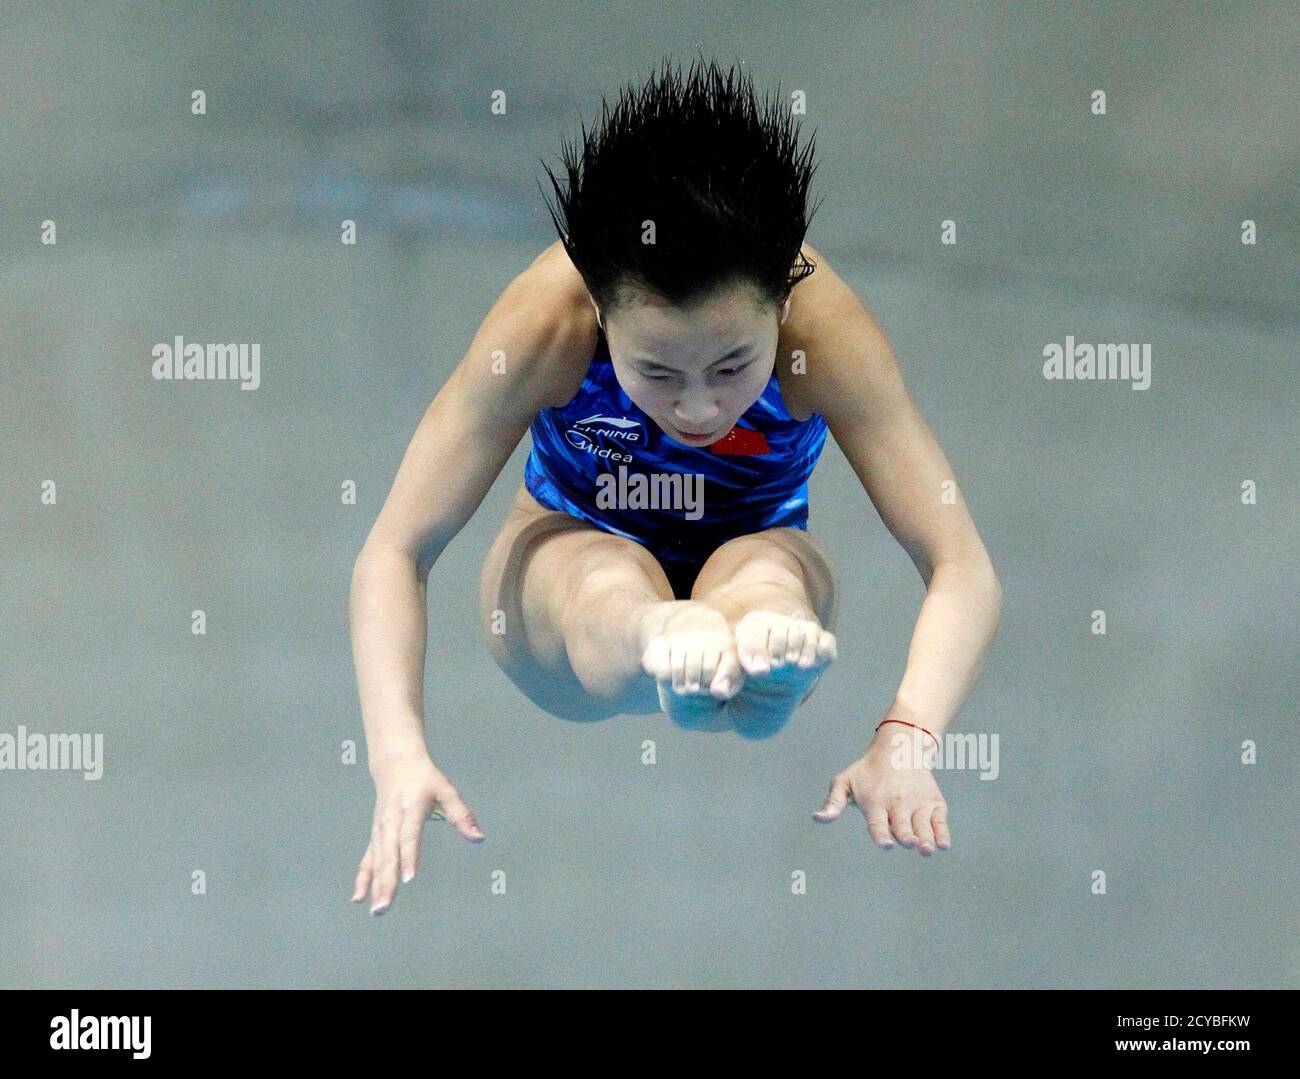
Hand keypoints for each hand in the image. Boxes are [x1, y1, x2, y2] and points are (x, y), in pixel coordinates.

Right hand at [352, 752, 483, 913]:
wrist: (395, 763)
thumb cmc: (423, 778)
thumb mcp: (446, 790)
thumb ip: (461, 815)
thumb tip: (479, 837)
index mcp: (409, 809)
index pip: (408, 836)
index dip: (408, 857)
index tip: (408, 879)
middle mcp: (391, 821)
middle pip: (388, 854)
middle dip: (386, 882)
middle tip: (385, 906)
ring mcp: (380, 830)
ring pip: (377, 861)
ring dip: (375, 886)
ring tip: (378, 910)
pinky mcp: (375, 835)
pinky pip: (368, 859)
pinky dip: (363, 878)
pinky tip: (360, 898)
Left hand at [812, 728, 949, 854]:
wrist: (900, 747)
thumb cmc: (868, 771)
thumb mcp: (845, 781)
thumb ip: (833, 803)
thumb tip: (816, 819)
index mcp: (875, 801)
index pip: (878, 822)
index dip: (881, 833)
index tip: (885, 843)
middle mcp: (897, 803)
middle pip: (902, 825)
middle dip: (906, 836)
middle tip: (910, 843)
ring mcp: (918, 803)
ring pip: (922, 825)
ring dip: (925, 838)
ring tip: (926, 848)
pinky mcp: (934, 803)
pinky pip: (940, 820)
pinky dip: (942, 832)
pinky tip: (943, 843)